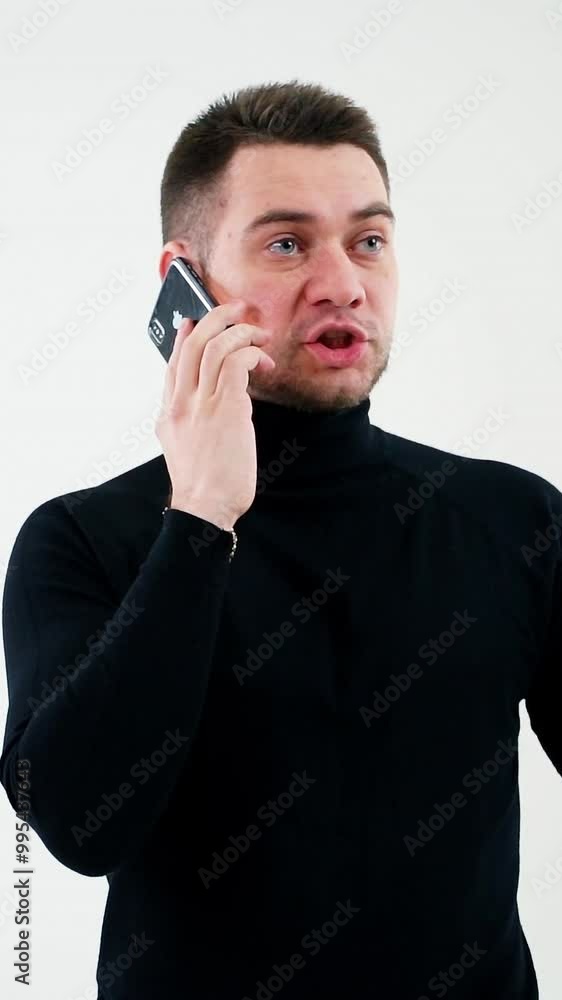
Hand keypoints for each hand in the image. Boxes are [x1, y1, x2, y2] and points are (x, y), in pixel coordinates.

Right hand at [155, 301, 274, 529]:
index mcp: (168, 414)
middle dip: (216, 317)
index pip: (173, 364)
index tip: (194, 322)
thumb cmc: (204, 487)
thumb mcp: (184, 451)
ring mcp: (200, 404)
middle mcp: (179, 403)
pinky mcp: (226, 408)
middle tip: (237, 309)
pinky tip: (263, 361)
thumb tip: (211, 409)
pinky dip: (250, 353)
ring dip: (240, 332)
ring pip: (215, 346)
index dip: (184, 337)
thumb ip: (190, 424)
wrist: (205, 508)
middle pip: (191, 343)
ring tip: (260, 334)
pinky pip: (235, 362)